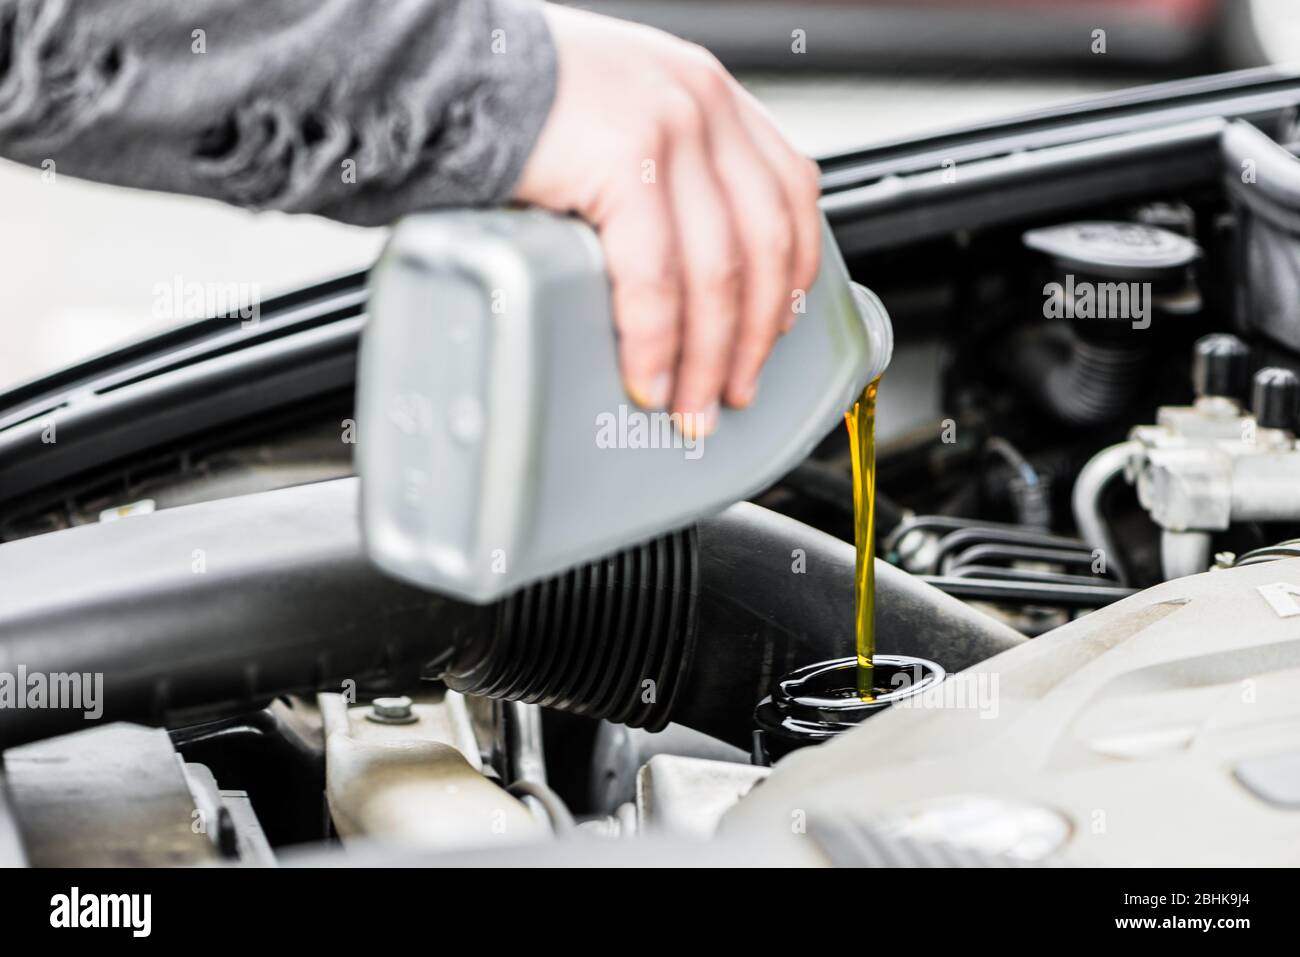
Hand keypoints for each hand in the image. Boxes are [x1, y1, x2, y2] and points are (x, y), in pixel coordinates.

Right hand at [513, 4, 821, 435]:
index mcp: (709, 94)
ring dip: (707, 357)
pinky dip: (654, 341)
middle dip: (755, 336)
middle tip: (733, 392)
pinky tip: (647, 378)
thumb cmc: (512, 99)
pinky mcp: (624, 160)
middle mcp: (702, 103)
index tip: (776, 331)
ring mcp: (670, 128)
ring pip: (718, 271)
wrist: (443, 66)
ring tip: (690, 407)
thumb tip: (677, 262)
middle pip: (765, 243)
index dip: (791, 275)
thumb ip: (659, 169)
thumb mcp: (617, 113)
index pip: (790, 193)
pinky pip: (655, 277)